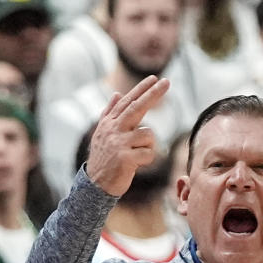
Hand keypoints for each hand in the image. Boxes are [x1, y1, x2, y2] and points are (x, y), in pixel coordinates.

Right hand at [87, 76, 169, 196]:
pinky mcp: (125, 158)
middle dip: (153, 94)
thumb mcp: (102, 133)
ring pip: (149, 135)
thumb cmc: (104, 158)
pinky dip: (148, 159)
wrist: (95, 184)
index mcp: (110, 123)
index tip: (155, 78)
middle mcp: (113, 129)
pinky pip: (149, 154)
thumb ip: (110, 113)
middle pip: (137, 107)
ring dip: (149, 146)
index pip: (128, 101)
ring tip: (136, 155)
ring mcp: (119, 143)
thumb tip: (116, 93)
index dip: (142, 89)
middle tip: (167, 82)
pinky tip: (136, 164)